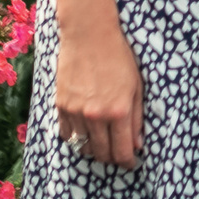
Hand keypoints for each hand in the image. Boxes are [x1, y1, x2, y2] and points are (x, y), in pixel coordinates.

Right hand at [49, 0, 143, 168]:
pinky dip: (76, 138)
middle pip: (102, 154)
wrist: (90, 35)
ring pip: (83, 147)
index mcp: (119, 111)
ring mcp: (76, 112)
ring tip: (102, 143)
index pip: (122, 152)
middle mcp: (96, 116)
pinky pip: (67, 135)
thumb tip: (137, 145)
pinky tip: (85, 132)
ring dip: (94, 149)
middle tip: (118, 154)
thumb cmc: (120, 58)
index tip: (131, 162)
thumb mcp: (137, 86)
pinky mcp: (61, 106)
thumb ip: (137, 117)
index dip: (127, 162)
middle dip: (112, 158)